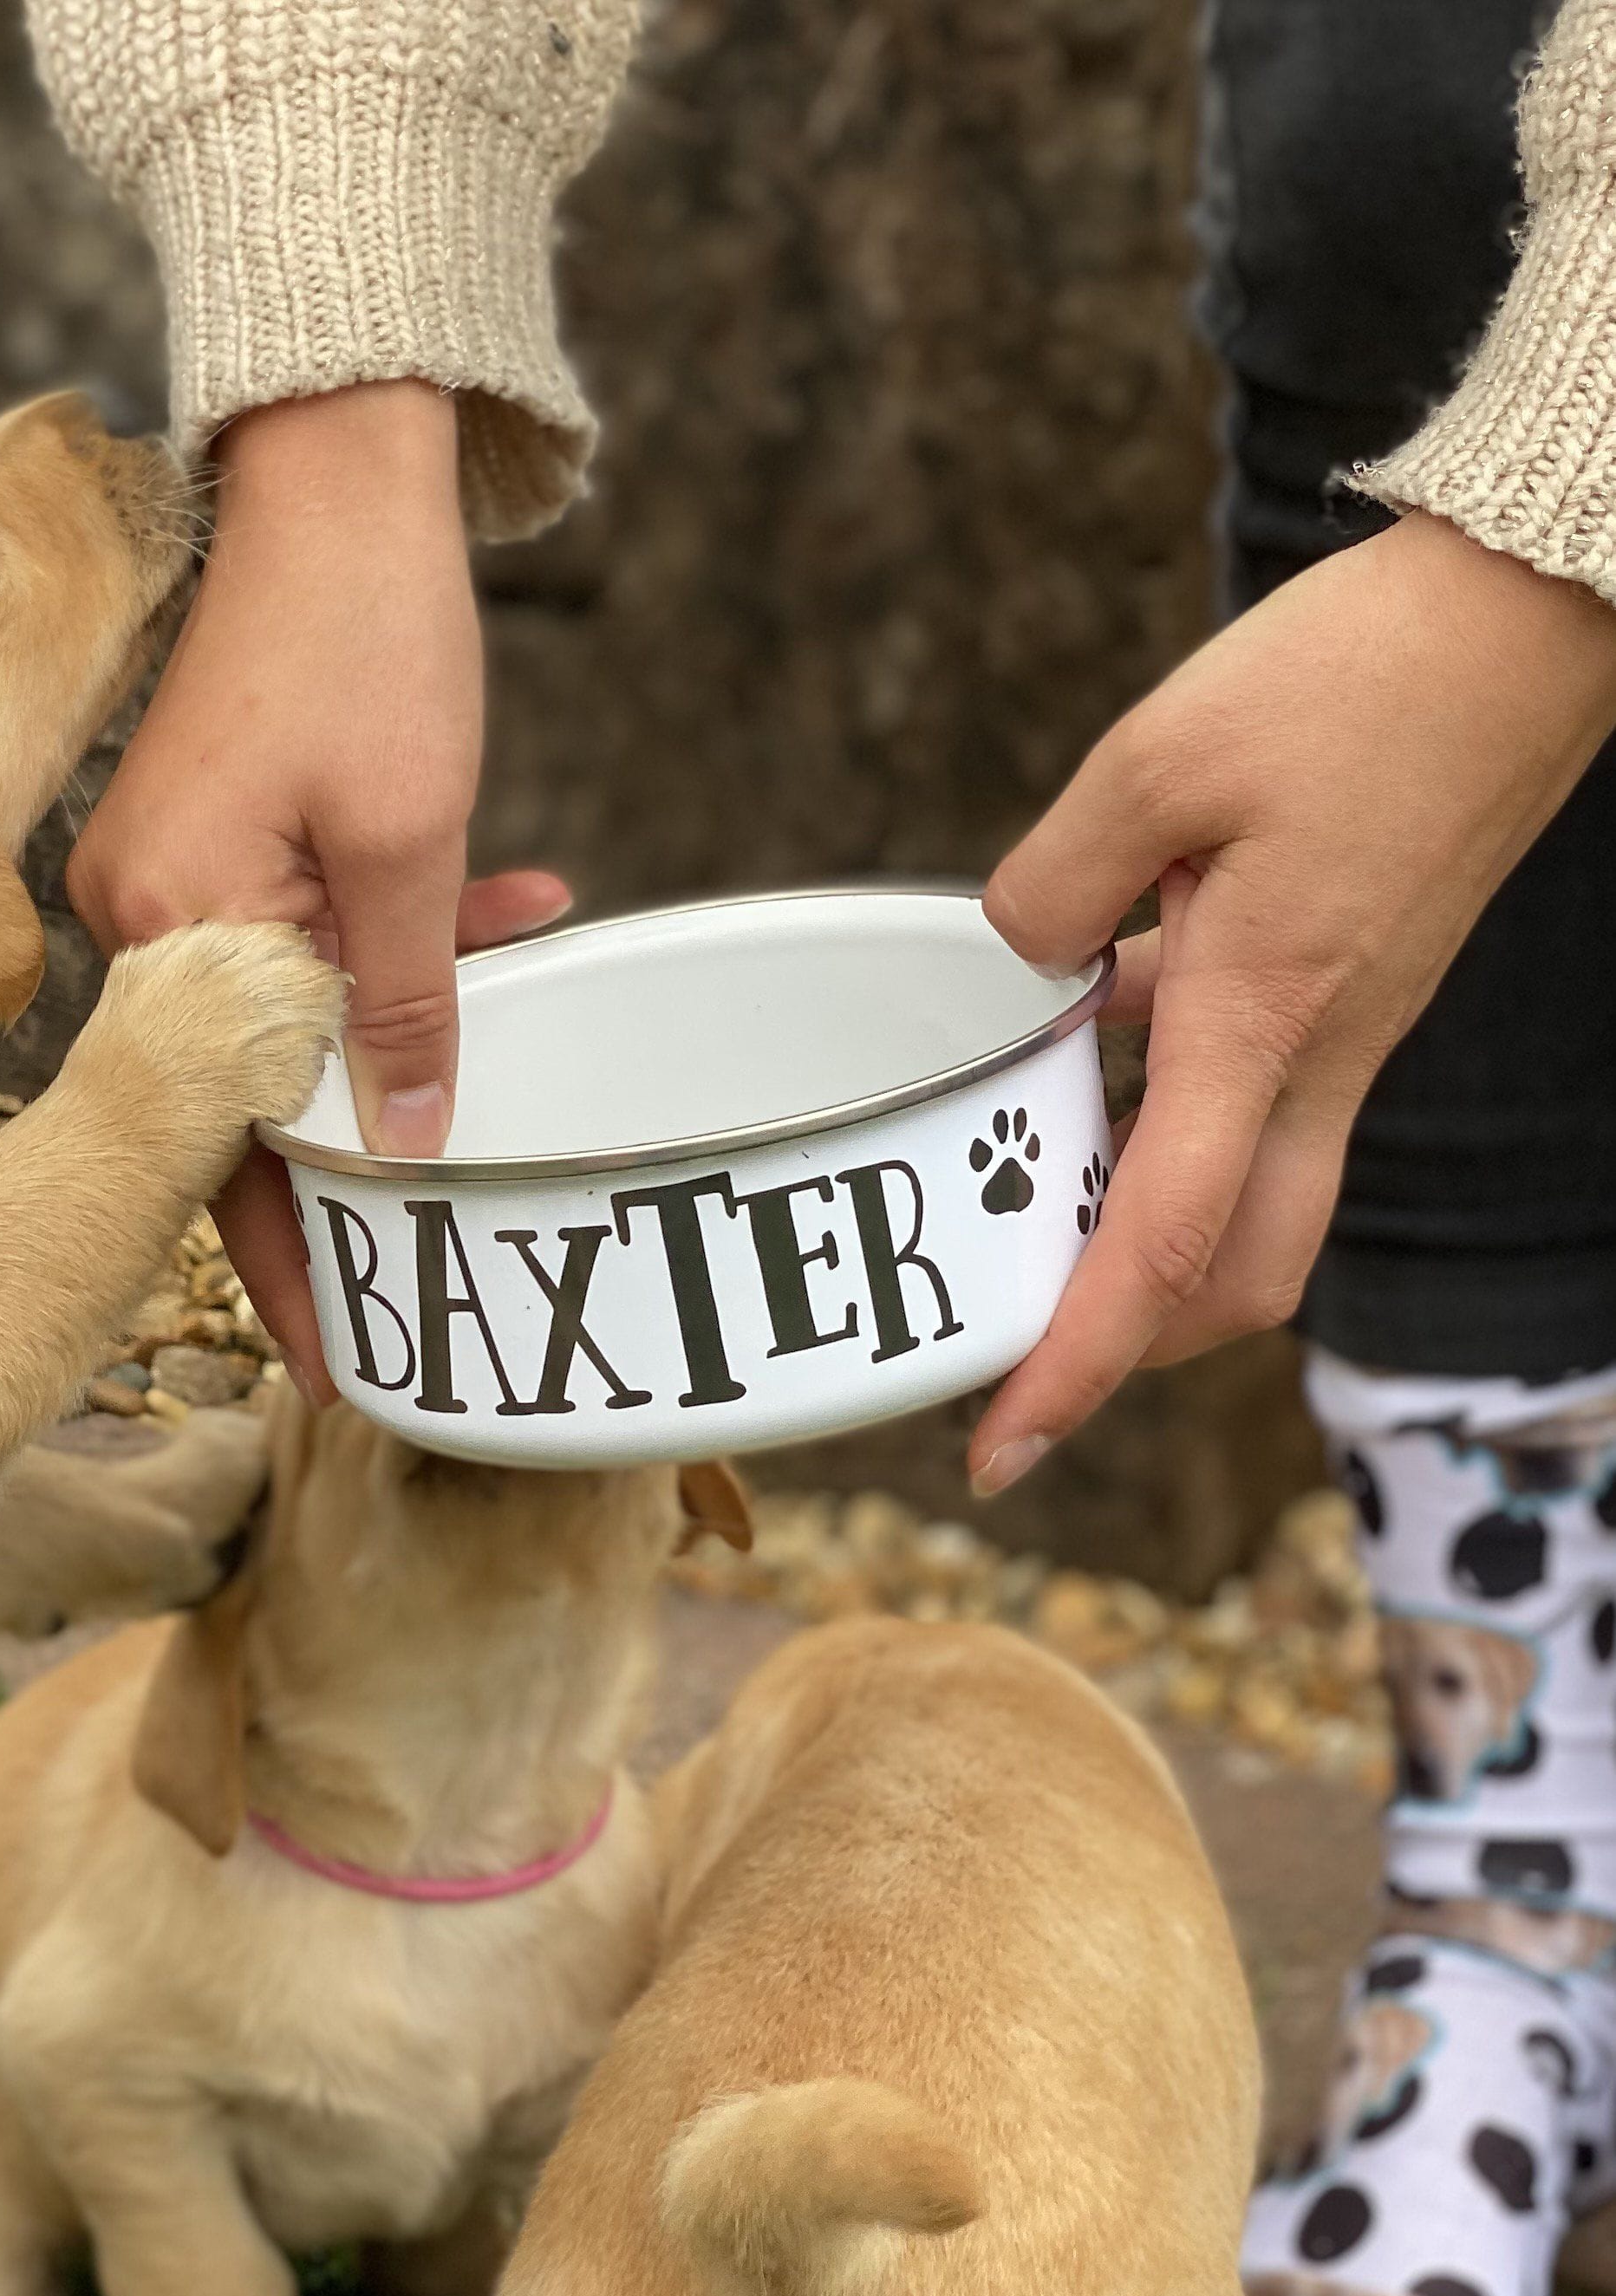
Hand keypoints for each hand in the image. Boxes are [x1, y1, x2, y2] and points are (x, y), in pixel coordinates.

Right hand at [67, 382, 568, 1395]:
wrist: (336, 474)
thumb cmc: (367, 635)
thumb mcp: (409, 846)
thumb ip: (410, 1009)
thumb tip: (411, 1152)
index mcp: (163, 923)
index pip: (225, 1139)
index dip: (290, 1259)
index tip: (342, 1360)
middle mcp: (138, 912)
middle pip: (255, 1085)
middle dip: (374, 1140)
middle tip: (456, 1238)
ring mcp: (172, 872)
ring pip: (297, 1006)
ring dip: (413, 1017)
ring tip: (534, 1017)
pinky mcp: (215, 834)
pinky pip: (301, 932)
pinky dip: (394, 941)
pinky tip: (511, 919)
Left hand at [970, 511, 1615, 1494]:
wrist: (1527, 616)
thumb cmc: (1363, 677)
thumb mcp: (1155, 762)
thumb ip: (1054, 885)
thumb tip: (1012, 955)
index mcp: (1261, 1023)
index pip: (1158, 1247)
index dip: (1074, 1363)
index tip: (1000, 1446)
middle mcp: (1320, 1057)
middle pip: (1232, 1273)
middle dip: (1129, 1339)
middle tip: (1015, 1344)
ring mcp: (1349, 1030)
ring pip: (1249, 1198)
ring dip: (1144, 1228)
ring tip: (1021, 1201)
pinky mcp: (1355, 984)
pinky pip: (1257, 1099)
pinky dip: (1169, 1111)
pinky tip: (1088, 1039)